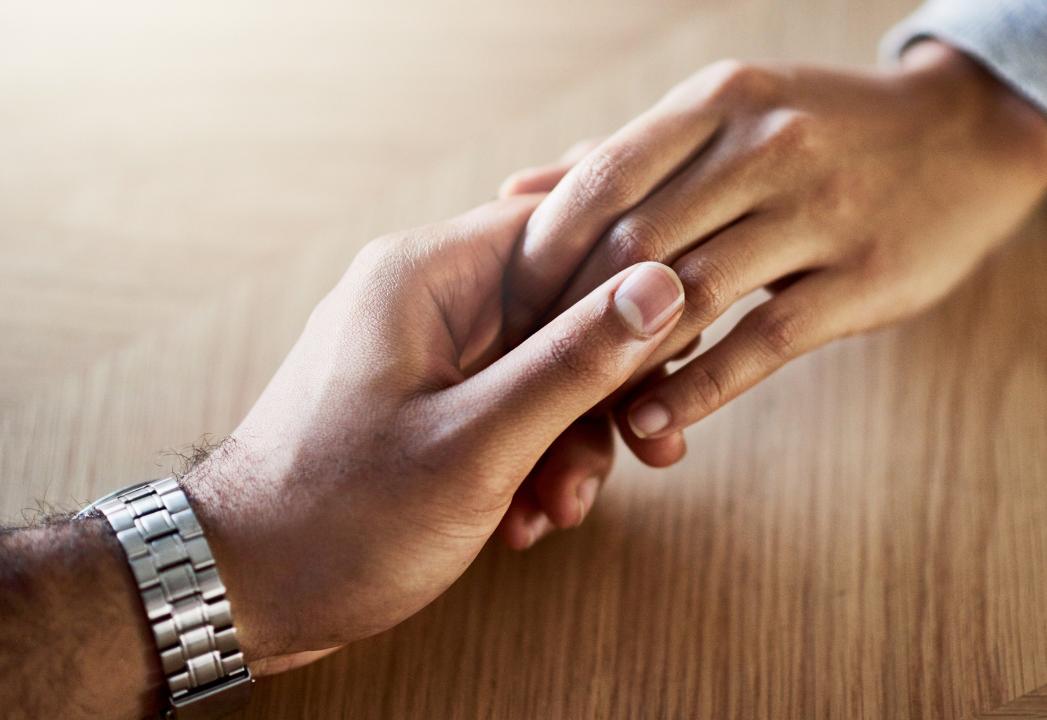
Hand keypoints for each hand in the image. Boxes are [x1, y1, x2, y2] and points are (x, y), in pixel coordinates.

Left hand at [178, 196, 685, 673]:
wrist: (240, 593)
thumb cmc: (338, 518)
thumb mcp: (476, 444)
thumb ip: (572, 363)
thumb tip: (661, 287)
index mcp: (426, 276)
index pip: (563, 225)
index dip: (631, 279)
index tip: (674, 346)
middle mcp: (426, 300)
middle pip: (561, 305)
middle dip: (603, 387)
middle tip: (638, 449)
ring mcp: (424, 353)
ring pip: (542, 366)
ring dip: (569, 439)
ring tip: (561, 507)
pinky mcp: (427, 402)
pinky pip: (510, 406)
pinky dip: (531, 459)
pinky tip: (527, 519)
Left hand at [497, 42, 1046, 532]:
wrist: (965, 139)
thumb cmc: (824, 135)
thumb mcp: (727, 119)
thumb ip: (625, 158)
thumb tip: (516, 190)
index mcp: (717, 102)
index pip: (600, 180)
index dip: (539, 254)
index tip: (505, 313)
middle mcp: (763, 143)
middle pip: (634, 243)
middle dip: (567, 320)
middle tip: (528, 377)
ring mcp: (819, 210)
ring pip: (691, 295)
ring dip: (623, 362)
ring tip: (577, 411)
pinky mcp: (864, 276)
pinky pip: (763, 342)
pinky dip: (697, 388)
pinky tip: (653, 421)